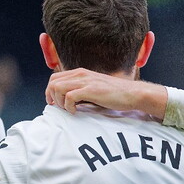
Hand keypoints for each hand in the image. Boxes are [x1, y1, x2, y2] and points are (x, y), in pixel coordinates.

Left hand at [45, 68, 165, 116]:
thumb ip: (81, 90)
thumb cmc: (114, 94)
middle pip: (52, 82)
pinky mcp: (91, 90)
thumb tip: (67, 100)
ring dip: (59, 102)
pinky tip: (76, 111)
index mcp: (80, 72)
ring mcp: (85, 81)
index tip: (56, 103)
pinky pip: (69, 97)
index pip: (54, 78)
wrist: (132, 93)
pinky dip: (68, 106)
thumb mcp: (94, 87)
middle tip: (60, 108)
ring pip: (57, 88)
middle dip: (52, 97)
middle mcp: (81, 74)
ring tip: (69, 109)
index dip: (50, 91)